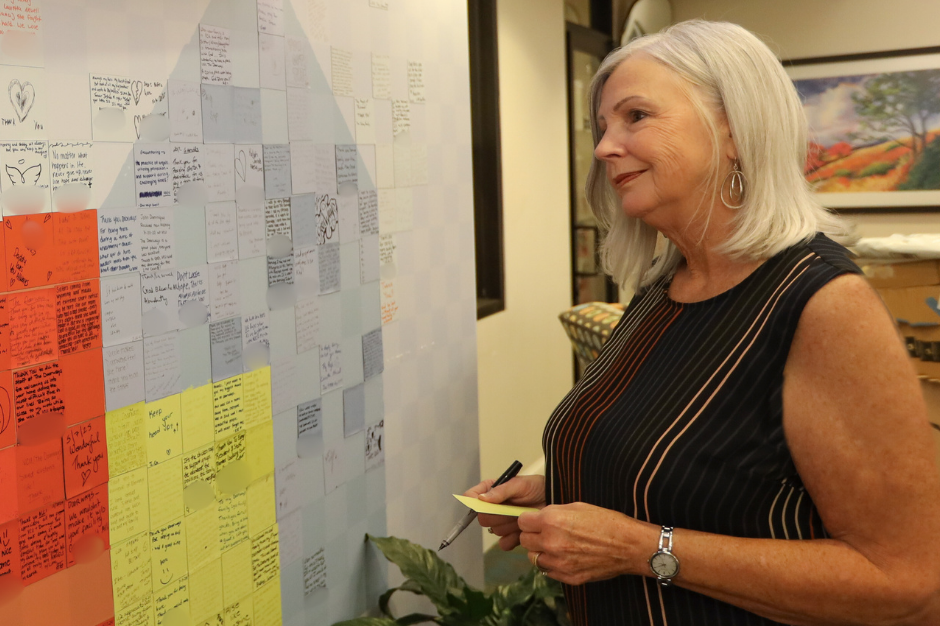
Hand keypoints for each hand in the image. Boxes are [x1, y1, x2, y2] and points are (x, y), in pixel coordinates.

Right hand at [463, 475, 545, 550]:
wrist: (553, 499)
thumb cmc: (537, 487)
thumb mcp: (520, 484)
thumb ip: (501, 491)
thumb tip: (481, 499)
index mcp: (491, 491)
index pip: (471, 497)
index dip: (472, 501)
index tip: (481, 503)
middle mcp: (493, 508)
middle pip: (482, 518)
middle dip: (498, 515)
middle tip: (512, 509)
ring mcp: (502, 523)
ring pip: (495, 531)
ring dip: (509, 525)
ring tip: (522, 516)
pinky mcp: (511, 536)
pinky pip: (504, 543)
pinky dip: (513, 539)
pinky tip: (522, 530)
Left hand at [517, 502, 658, 585]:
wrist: (628, 545)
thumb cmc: (606, 521)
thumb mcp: (577, 506)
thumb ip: (553, 513)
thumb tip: (539, 517)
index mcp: (551, 521)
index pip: (522, 522)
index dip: (529, 520)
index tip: (535, 521)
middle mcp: (550, 542)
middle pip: (524, 541)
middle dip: (533, 536)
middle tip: (545, 533)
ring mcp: (558, 562)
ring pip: (533, 558)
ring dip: (540, 551)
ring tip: (555, 546)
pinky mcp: (567, 577)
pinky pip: (548, 571)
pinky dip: (552, 564)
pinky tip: (565, 557)